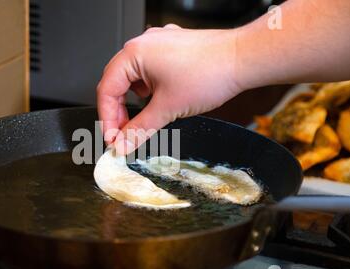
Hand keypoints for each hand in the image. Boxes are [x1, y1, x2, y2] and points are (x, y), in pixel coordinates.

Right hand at [97, 24, 240, 154]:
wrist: (243, 58)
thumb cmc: (211, 73)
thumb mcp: (167, 108)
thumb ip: (140, 129)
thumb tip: (123, 144)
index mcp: (134, 53)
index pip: (106, 89)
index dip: (107, 118)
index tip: (113, 139)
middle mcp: (143, 44)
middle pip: (117, 82)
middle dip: (118, 111)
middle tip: (124, 134)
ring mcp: (158, 44)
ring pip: (133, 77)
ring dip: (134, 100)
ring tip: (146, 117)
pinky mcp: (172, 48)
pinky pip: (150, 70)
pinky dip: (149, 89)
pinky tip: (161, 99)